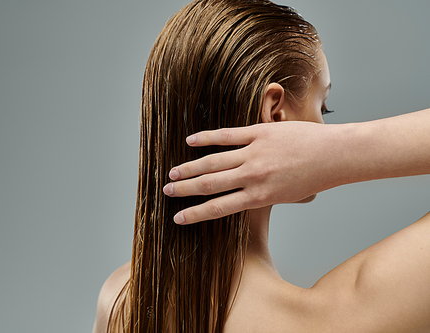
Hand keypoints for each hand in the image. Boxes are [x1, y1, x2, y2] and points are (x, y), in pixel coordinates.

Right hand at [163, 121, 339, 223]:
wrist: (333, 155)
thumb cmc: (313, 178)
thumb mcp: (286, 196)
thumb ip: (262, 198)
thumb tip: (243, 200)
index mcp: (259, 197)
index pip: (218, 208)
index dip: (195, 214)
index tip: (178, 218)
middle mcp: (252, 177)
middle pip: (209, 185)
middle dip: (185, 190)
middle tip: (167, 192)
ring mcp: (254, 154)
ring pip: (212, 161)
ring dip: (190, 168)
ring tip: (173, 172)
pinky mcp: (258, 133)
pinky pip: (226, 136)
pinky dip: (206, 138)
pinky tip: (190, 141)